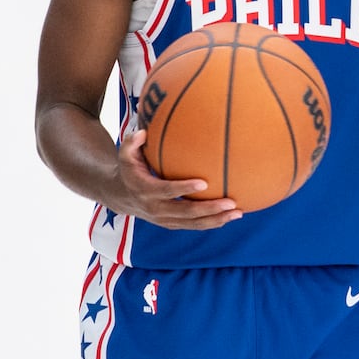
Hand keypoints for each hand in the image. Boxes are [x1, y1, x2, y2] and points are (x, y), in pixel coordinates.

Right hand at [115, 129, 242, 228]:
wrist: (121, 196)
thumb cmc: (130, 169)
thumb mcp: (126, 155)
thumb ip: (131, 143)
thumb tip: (143, 131)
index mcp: (146, 190)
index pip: (167, 191)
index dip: (184, 188)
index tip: (204, 182)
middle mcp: (155, 208)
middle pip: (185, 212)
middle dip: (208, 209)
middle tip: (230, 203)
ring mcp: (164, 219)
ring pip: (192, 224)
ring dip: (216, 220)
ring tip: (238, 213)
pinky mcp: (171, 224)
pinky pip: (193, 226)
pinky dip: (212, 223)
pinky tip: (231, 216)